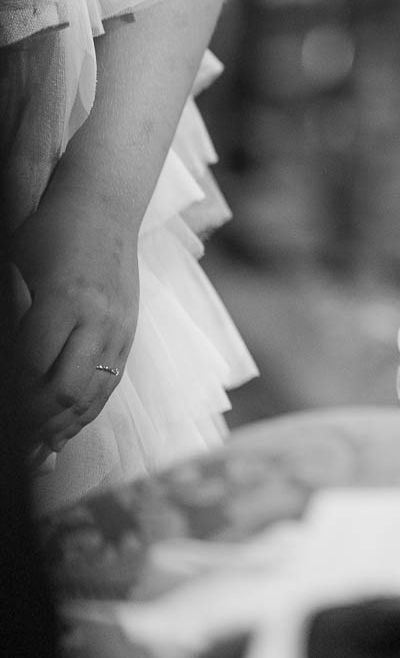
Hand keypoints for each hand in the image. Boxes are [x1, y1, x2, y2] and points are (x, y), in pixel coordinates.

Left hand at [11, 185, 138, 454]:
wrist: (106, 206)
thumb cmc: (49, 231)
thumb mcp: (17, 268)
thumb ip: (14, 316)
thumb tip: (12, 370)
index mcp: (66, 298)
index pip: (35, 368)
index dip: (16, 397)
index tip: (3, 412)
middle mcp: (98, 317)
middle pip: (67, 390)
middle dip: (36, 422)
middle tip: (16, 441)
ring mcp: (119, 327)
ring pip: (93, 394)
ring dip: (62, 426)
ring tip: (37, 451)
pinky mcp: (129, 332)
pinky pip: (110, 384)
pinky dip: (87, 412)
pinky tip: (66, 429)